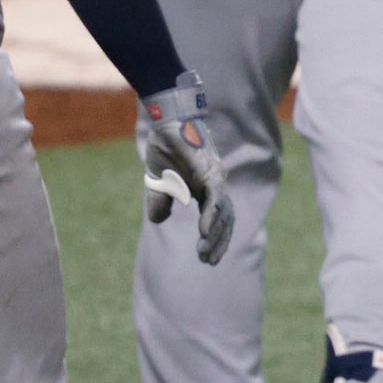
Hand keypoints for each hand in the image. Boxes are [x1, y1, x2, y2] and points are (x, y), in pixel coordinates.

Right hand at [138, 72, 232, 264]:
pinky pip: (215, 198)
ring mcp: (215, 178)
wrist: (167, 121)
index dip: (214, 239)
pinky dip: (211, 216)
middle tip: (208, 262)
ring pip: (223, 212)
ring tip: (204, 252)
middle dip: (218, 242)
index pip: (217, 220)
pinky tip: (204, 231)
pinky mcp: (210, 171)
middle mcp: (215, 185)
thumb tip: (157, 220)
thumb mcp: (159, 181)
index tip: (207, 259)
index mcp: (205, 189)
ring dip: (214, 234)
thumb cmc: (166, 146)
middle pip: (226, 220)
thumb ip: (160, 200)